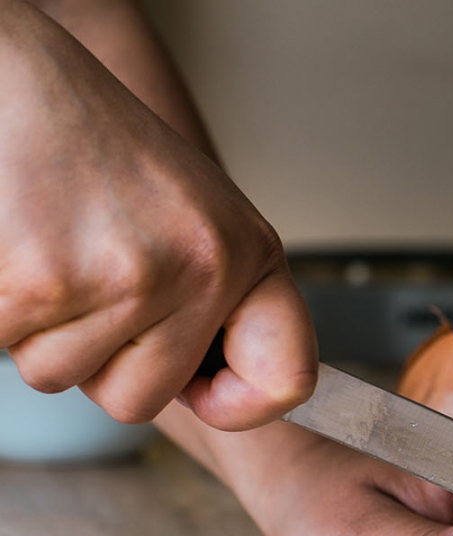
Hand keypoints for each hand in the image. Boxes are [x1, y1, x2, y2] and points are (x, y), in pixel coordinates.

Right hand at [0, 3, 315, 429]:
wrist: (18, 76)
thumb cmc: (99, 147)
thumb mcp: (196, 218)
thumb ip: (217, 300)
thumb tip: (218, 394)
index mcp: (247, 254)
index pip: (286, 379)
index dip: (241, 403)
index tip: (208, 391)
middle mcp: (202, 269)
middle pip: (140, 400)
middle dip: (101, 358)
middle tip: (87, 277)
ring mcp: (126, 279)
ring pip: (63, 376)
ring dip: (42, 329)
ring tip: (51, 248)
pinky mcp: (44, 281)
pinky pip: (9, 347)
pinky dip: (1, 310)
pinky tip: (18, 248)